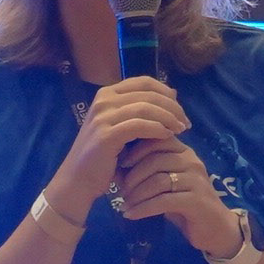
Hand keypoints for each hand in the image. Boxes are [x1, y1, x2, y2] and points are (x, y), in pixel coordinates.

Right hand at [60, 75, 190, 201]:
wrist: (77, 181)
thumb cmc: (103, 157)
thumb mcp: (123, 127)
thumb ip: (142, 112)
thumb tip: (173, 96)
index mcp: (107, 94)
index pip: (144, 82)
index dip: (166, 92)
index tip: (180, 109)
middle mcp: (103, 100)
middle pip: (148, 93)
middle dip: (172, 107)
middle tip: (185, 122)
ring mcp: (103, 116)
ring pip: (146, 107)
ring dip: (168, 118)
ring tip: (180, 130)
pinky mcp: (107, 134)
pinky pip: (140, 125)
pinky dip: (158, 129)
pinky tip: (168, 136)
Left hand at [111, 136, 240, 261]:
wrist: (215, 228)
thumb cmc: (185, 204)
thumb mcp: (167, 184)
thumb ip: (150, 171)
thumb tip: (117, 166)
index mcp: (184, 152)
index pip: (157, 140)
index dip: (135, 151)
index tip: (120, 165)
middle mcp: (192, 162)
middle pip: (155, 160)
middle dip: (133, 176)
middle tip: (120, 190)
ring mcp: (196, 180)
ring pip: (158, 180)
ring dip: (136, 194)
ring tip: (124, 204)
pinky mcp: (196, 201)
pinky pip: (163, 201)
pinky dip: (143, 208)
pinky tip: (131, 214)